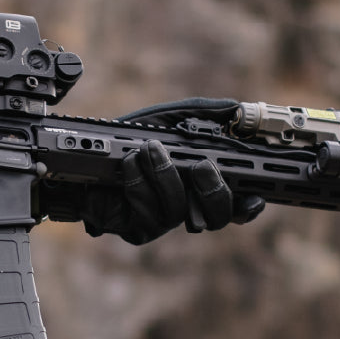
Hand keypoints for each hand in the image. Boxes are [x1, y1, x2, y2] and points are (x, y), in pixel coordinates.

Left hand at [42, 98, 267, 244]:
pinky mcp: (137, 229)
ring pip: (178, 211)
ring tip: (150, 150)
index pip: (237, 203)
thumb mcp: (170, 119)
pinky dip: (138, 182)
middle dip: (213, 191)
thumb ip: (206, 114)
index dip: (249, 205)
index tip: (254, 196)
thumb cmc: (131, 139)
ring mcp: (162, 221)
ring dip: (165, 175)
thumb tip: (238, 109)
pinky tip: (129, 164)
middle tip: (202, 166)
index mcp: (201, 184)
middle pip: (216, 217)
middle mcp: (186, 206)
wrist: (86, 155)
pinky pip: (147, 213)